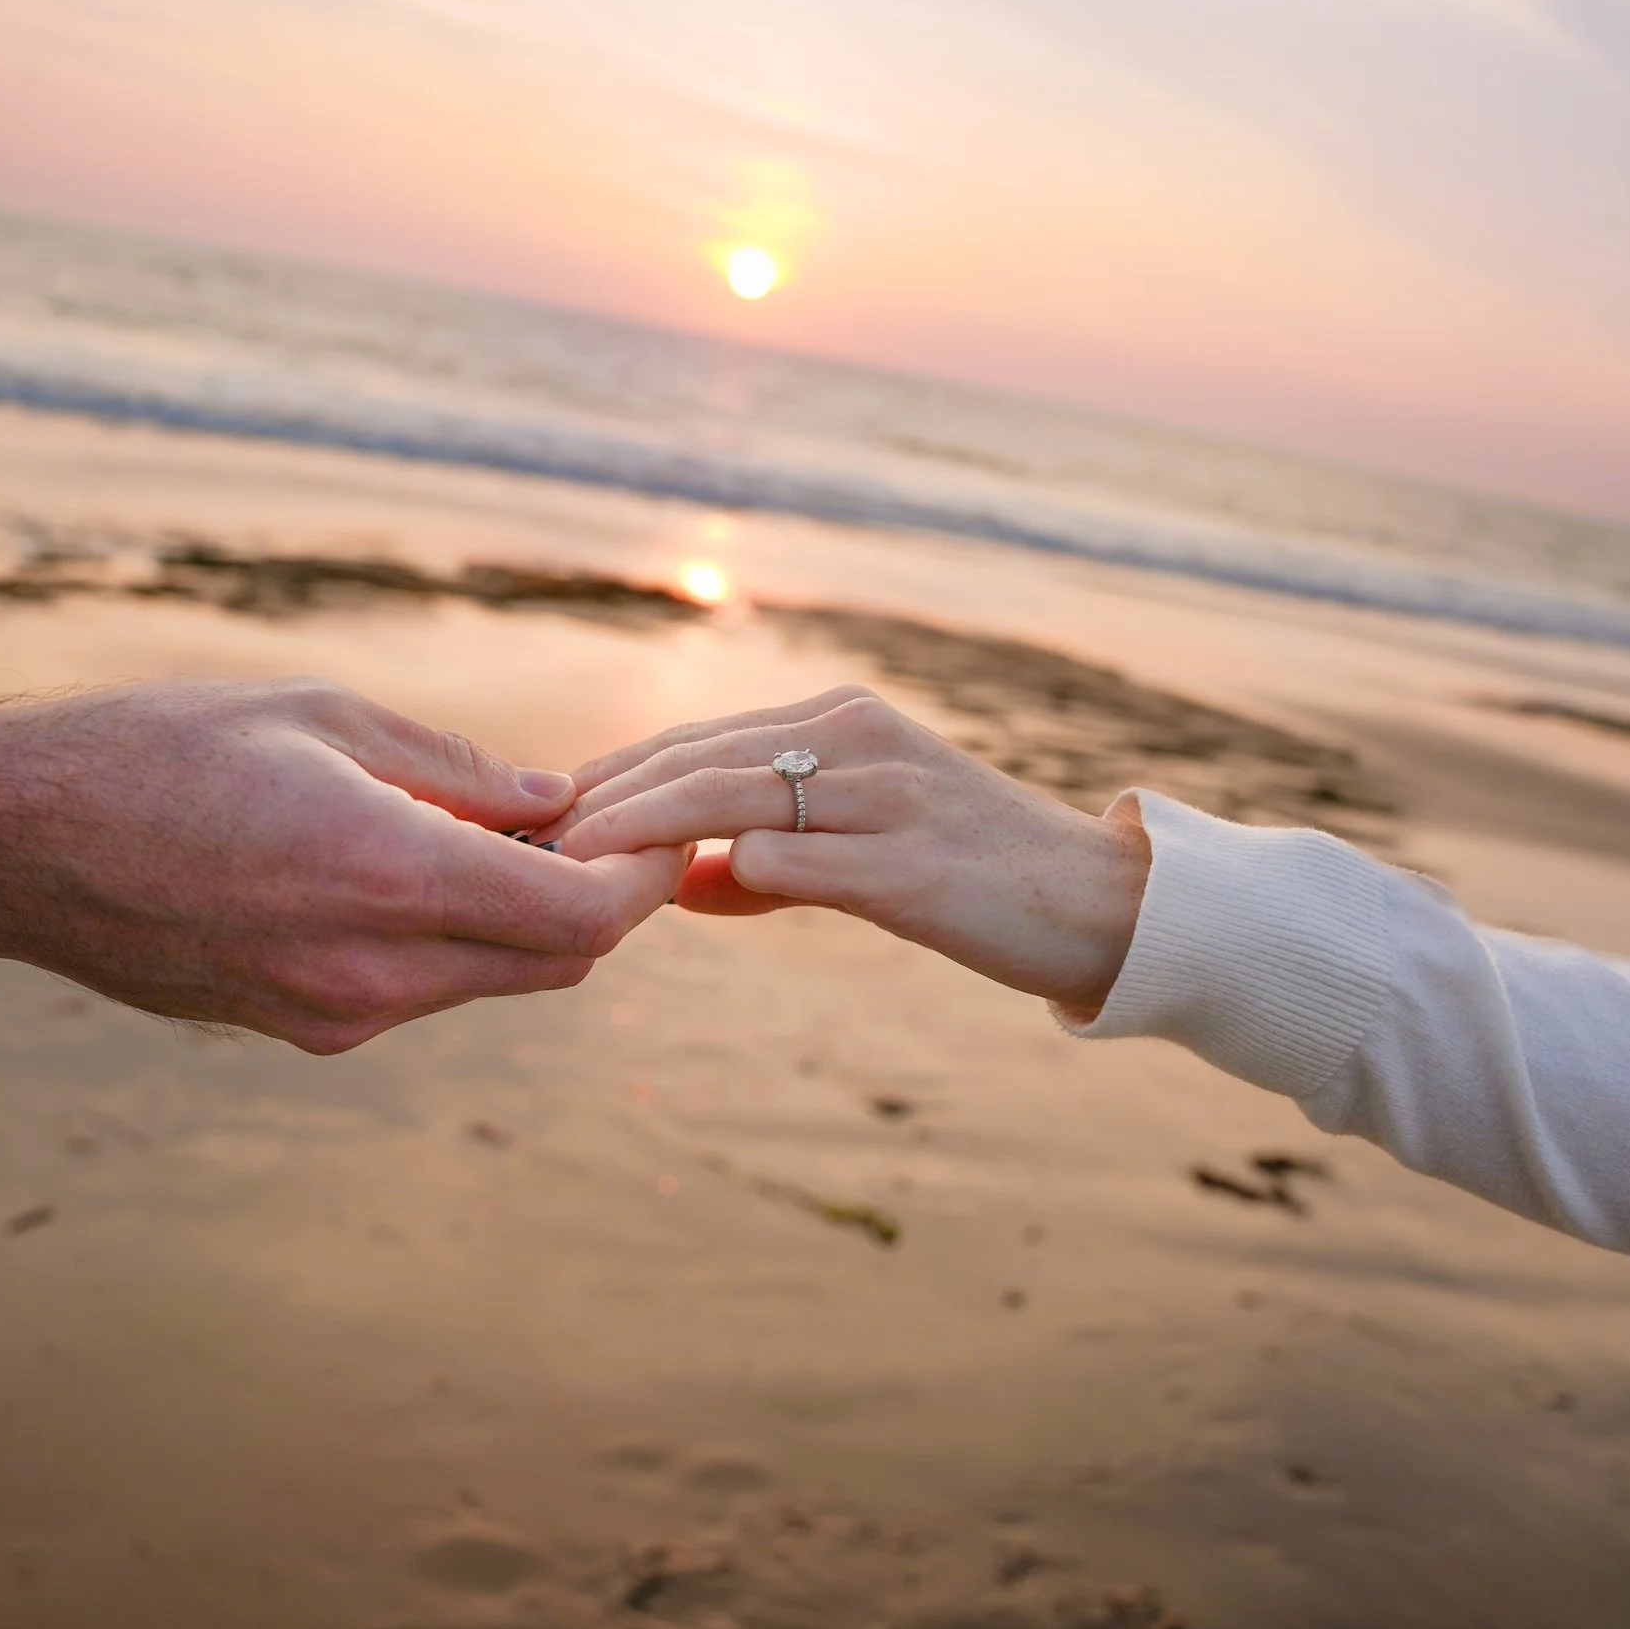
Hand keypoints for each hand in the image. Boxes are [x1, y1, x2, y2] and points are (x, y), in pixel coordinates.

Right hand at [0, 678, 687, 1050]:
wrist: (11, 843)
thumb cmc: (155, 750)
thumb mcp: (320, 717)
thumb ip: (456, 770)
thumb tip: (554, 803)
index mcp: (384, 878)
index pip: (579, 919)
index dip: (643, 880)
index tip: (661, 827)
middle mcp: (369, 973)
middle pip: (555, 964)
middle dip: (600, 901)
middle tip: (604, 823)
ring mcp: (332, 1015)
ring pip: (492, 982)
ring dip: (526, 920)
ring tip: (509, 831)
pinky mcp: (298, 1028)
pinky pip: (421, 992)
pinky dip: (457, 940)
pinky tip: (427, 870)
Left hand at [546, 687, 1149, 1012]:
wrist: (1103, 907)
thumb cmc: (977, 881)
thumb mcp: (869, 850)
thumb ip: (774, 862)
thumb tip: (684, 888)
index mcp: (842, 721)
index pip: (699, 739)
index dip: (614, 774)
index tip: (540, 811)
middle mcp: (857, 738)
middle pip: (696, 759)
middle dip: (603, 801)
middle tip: (525, 843)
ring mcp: (885, 795)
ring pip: (728, 797)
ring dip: (637, 832)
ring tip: (569, 866)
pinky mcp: (909, 864)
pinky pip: (795, 859)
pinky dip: (724, 876)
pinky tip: (671, 900)